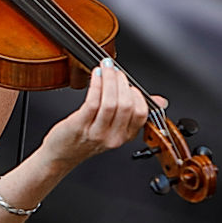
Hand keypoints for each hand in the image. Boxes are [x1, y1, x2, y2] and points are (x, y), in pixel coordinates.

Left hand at [42, 59, 165, 166]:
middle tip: (115, 70)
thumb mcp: (114, 129)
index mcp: (125, 136)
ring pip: (110, 103)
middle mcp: (113, 137)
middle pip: (126, 105)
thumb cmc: (86, 139)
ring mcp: (96, 133)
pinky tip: (95, 76)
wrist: (61, 154)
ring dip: (109, 80)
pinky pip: (93, 102)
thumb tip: (160, 101)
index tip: (128, 82)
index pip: (141, 113)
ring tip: (105, 68)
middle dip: (121, 82)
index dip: (136, 94)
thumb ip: (134, 114)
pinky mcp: (80, 126)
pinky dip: (96, 85)